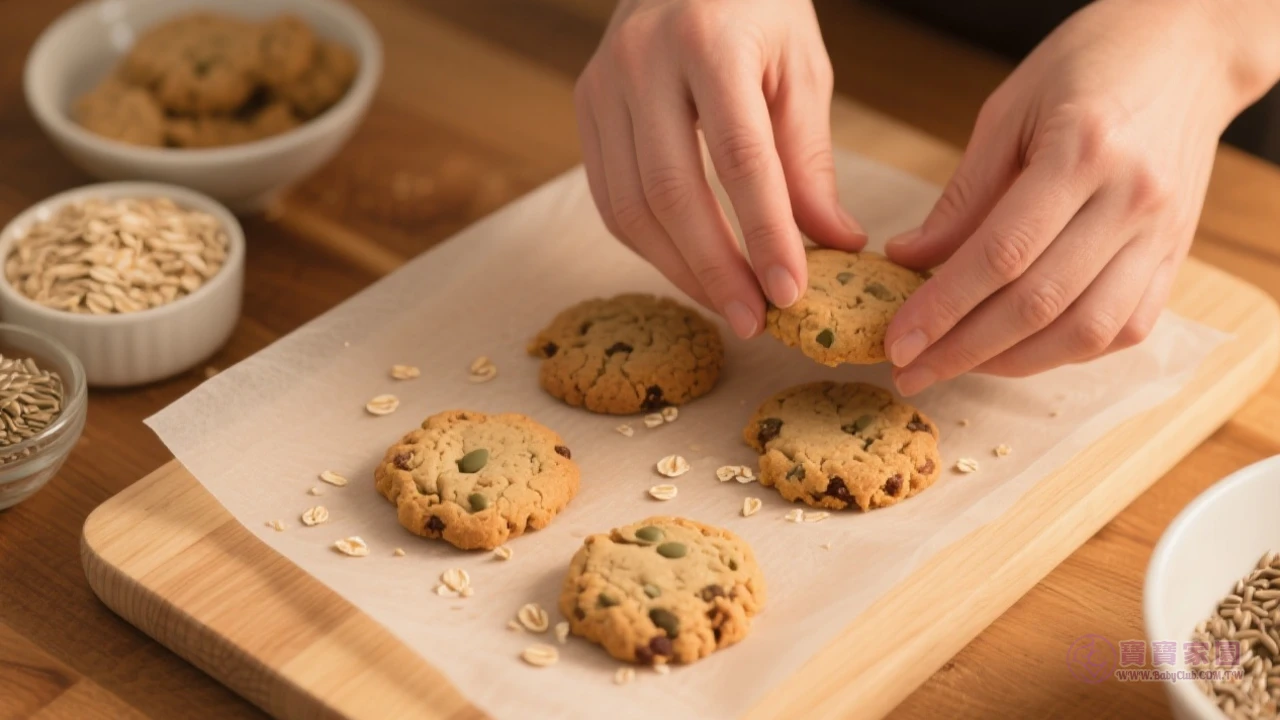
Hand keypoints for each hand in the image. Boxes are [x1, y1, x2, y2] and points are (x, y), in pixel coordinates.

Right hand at [575, 0, 866, 338]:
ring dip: (679, 269)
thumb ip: (809, 159)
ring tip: (727, 306)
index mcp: (710, 41)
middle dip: (715, 268)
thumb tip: (833, 246)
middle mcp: (643, 61)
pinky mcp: (584, 106)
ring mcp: (603, 83)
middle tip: (755, 319)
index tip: (791, 292)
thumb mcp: (801, 69)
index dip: (764, 234)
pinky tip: (689, 268)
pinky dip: (650, 245)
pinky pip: (610, 198)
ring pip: (630, 205)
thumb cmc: (756, 10)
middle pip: (672, 191)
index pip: (739, 157)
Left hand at [882, 0, 1269, 394]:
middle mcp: (1131, 200)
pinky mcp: (1177, 255)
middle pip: (1039, 304)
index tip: (898, 341)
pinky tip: (1020, 350)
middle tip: (912, 371)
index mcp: (1082, 152)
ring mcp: (1162, 233)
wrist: (1190, 48)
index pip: (1000, 256)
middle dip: (964, 351)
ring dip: (1013, 362)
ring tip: (958, 366)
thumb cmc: (1090, 64)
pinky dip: (1067, 351)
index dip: (942, 308)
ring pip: (1086, 330)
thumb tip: (911, 259)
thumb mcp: (1009, 111)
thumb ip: (964, 195)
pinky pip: (1125, 327)